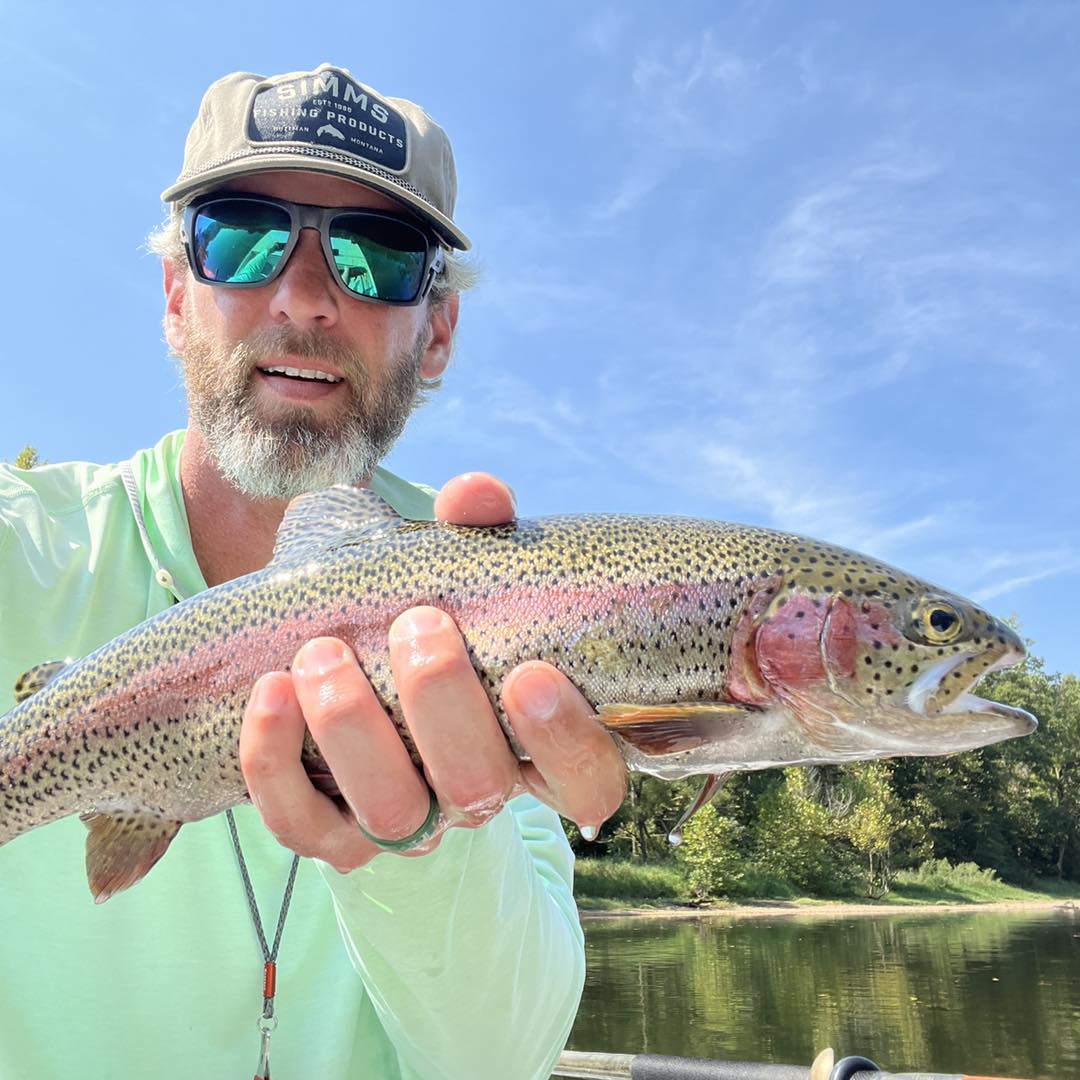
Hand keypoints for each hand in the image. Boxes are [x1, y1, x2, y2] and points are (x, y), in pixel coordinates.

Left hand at [238, 472, 626, 870]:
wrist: (352, 663)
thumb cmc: (427, 618)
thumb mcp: (460, 576)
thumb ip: (479, 535)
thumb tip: (476, 495)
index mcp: (531, 742)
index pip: (587, 782)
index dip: (568, 744)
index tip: (531, 674)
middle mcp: (475, 791)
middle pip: (478, 787)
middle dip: (443, 705)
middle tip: (418, 623)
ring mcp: (405, 822)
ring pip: (392, 812)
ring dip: (356, 731)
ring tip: (323, 653)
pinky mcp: (329, 833)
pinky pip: (301, 821)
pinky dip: (276, 760)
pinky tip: (271, 690)